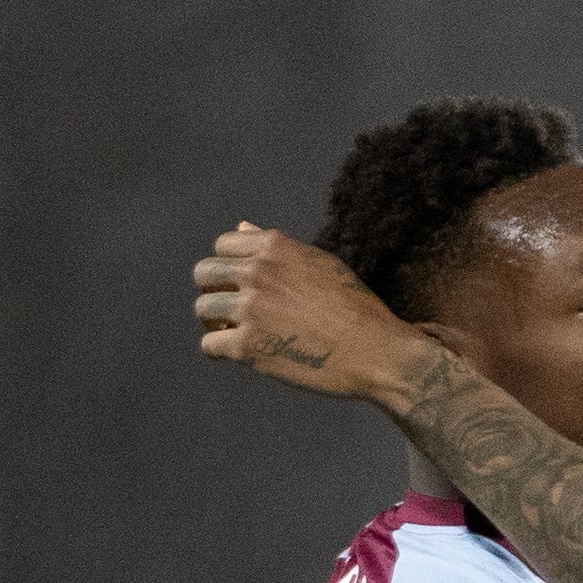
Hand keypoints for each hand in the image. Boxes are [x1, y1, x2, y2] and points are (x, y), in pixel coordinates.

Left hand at [193, 224, 434, 405]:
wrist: (379, 354)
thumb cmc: (358, 310)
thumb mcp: (322, 264)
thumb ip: (278, 248)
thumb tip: (241, 227)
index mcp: (274, 248)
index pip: (222, 245)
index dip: (229, 266)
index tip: (242, 284)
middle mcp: (257, 273)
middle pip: (204, 274)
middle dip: (214, 291)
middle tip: (232, 310)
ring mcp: (251, 310)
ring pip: (203, 310)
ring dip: (214, 323)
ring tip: (233, 333)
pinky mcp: (249, 347)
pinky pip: (210, 346)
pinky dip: (219, 351)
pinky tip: (235, 354)